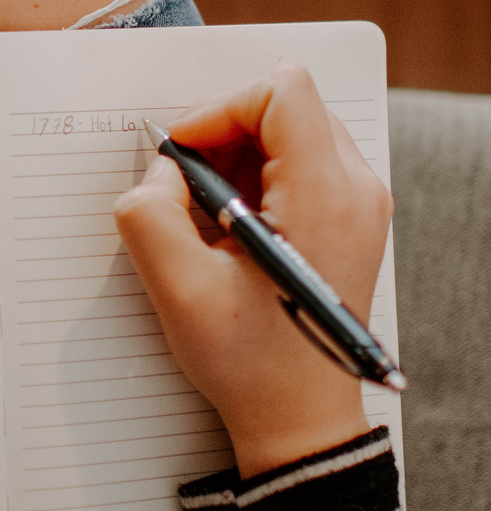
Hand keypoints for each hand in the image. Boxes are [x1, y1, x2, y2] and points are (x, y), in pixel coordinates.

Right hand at [114, 65, 392, 478]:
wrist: (300, 419)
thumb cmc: (251, 364)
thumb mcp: (178, 290)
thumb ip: (149, 213)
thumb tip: (162, 170)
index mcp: (324, 196)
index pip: (281, 91)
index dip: (219, 108)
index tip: (184, 152)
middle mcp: (356, 189)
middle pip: (286, 105)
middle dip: (224, 133)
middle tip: (190, 189)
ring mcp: (360, 202)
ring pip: (291, 129)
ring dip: (237, 157)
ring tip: (211, 219)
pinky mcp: (350, 217)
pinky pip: (300, 161)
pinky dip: (257, 177)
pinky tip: (233, 230)